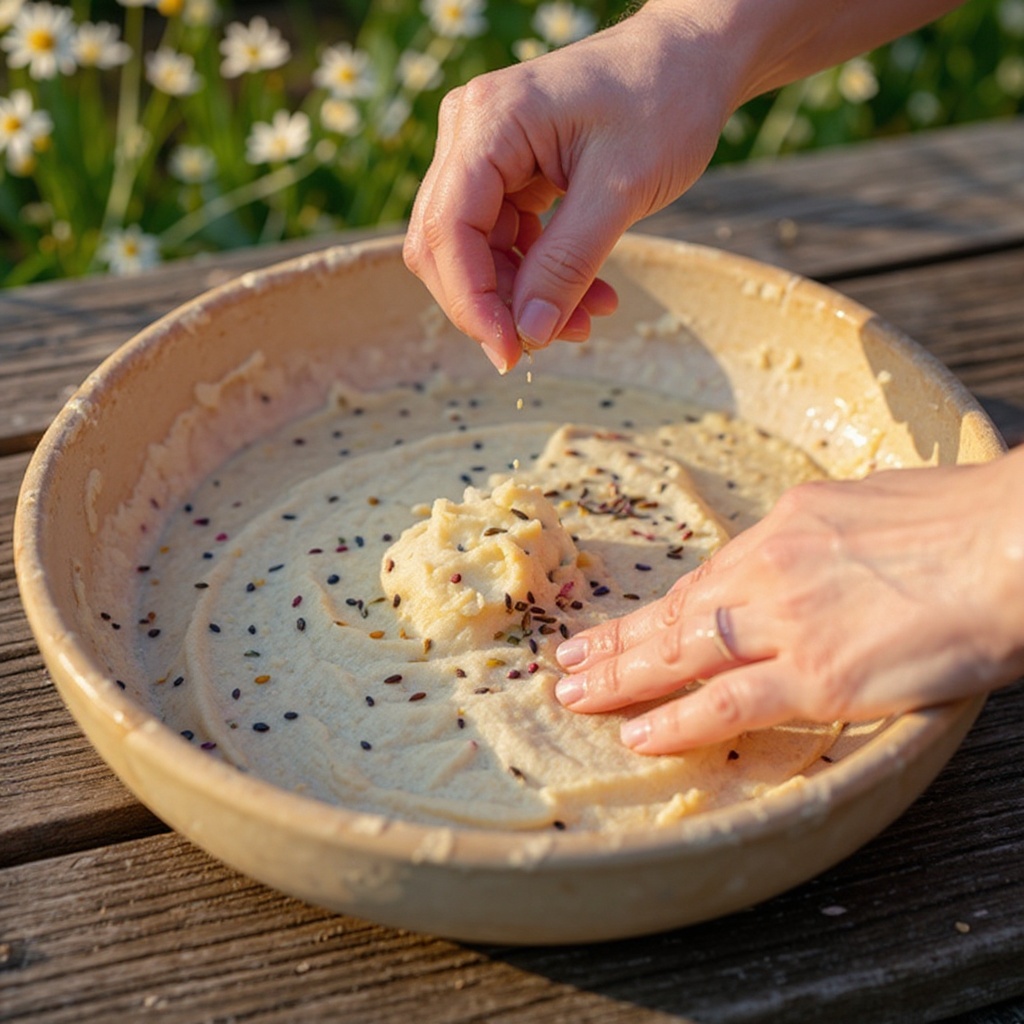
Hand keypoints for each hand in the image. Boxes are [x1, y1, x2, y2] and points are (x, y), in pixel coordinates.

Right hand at [403, 4, 731, 371]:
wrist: (693, 59)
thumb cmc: (666, 101)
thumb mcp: (621, 191)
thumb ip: (568, 264)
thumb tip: (529, 333)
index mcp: (490, 122)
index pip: (448, 228)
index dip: (471, 302)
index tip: (510, 353)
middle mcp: (471, 133)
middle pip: (447, 244)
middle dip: (492, 304)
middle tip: (543, 345)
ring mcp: (486, 153)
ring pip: (476, 251)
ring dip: (523, 297)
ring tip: (585, 321)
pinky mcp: (508, 172)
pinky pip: (505, 240)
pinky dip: (539, 276)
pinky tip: (586, 296)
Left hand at [554, 454, 1023, 753]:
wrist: (1016, 541)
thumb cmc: (966, 520)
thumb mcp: (874, 506)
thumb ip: (826, 537)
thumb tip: (811, 552)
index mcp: (787, 524)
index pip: (706, 579)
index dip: (658, 610)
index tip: (623, 624)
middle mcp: (771, 568)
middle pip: (673, 612)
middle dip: (614, 640)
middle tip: (566, 661)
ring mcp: (787, 622)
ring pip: (680, 653)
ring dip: (620, 676)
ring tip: (574, 693)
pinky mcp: (817, 674)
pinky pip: (726, 704)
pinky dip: (675, 721)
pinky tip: (636, 734)